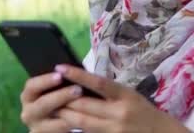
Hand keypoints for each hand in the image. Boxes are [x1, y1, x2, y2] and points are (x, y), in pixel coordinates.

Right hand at [19, 72, 83, 131]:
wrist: (56, 120)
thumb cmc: (59, 97)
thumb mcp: (55, 89)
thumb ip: (59, 81)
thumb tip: (71, 70)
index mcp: (28, 95)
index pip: (31, 86)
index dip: (45, 80)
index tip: (60, 75)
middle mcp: (28, 112)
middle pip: (42, 104)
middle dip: (61, 96)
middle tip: (78, 89)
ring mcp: (36, 127)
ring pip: (51, 122)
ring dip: (68, 114)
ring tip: (84, 108)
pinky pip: (58, 132)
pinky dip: (69, 126)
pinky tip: (82, 122)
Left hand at [53, 64, 190, 132]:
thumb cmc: (144, 112)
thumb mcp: (130, 96)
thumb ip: (109, 92)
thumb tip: (82, 83)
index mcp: (125, 95)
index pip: (97, 82)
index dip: (77, 74)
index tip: (60, 67)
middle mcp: (119, 112)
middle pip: (84, 105)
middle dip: (64, 99)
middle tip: (49, 91)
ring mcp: (114, 130)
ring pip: (81, 122)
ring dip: (65, 115)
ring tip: (53, 108)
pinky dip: (76, 130)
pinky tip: (65, 125)